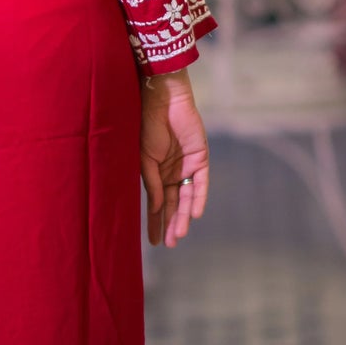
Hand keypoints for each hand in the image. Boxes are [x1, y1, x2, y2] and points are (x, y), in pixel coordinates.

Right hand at [140, 68, 208, 248]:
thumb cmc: (145, 125)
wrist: (159, 100)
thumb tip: (157, 209)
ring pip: (187, 197)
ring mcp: (187, 166)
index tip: (154, 243)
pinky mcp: (200, 157)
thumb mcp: (144, 160)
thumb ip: (152, 184)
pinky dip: (198, 198)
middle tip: (170, 244)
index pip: (157, 204)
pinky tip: (193, 214)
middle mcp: (172, 172)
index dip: (155, 222)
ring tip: (179, 235)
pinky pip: (201, 182)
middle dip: (171, 224)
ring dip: (183, 216)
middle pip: (174, 204)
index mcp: (155, 173)